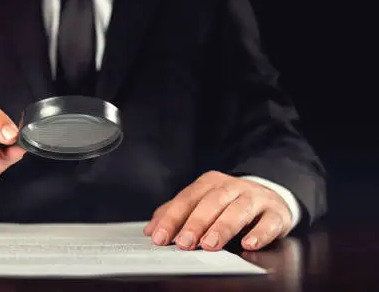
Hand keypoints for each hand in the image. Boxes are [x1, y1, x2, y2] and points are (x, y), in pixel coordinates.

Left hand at [143, 171, 292, 250]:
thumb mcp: (202, 204)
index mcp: (210, 183)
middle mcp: (233, 187)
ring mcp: (256, 198)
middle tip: (184, 243)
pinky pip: (269, 222)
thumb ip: (176, 214)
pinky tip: (248, 244)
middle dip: (196, 223)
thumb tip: (150, 229)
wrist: (271, 198)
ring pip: (238, 209)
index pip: (187, 199)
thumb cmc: (230, 204)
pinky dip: (259, 233)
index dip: (172, 218)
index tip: (159, 237)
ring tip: (210, 244)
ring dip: (223, 227)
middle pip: (211, 202)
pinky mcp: (276, 213)